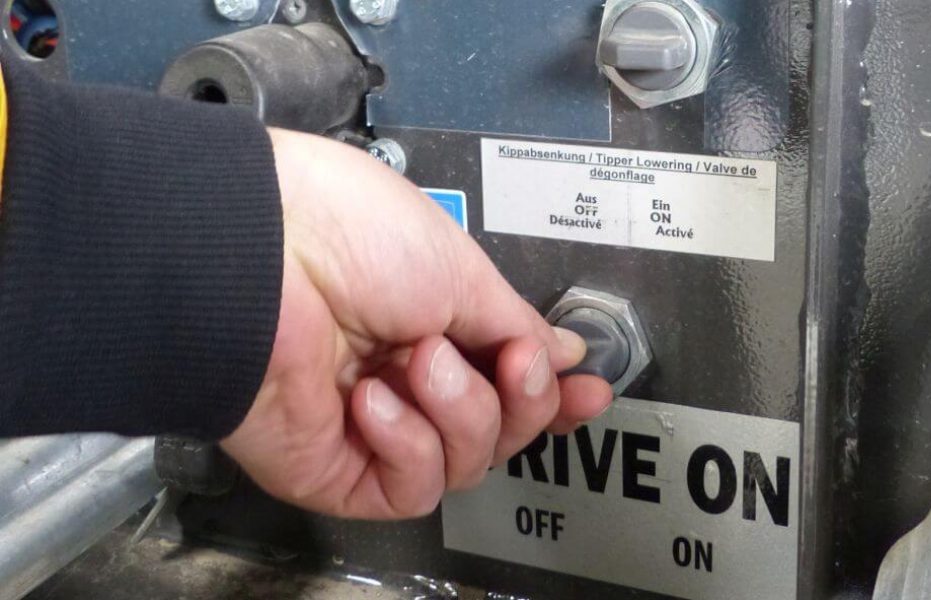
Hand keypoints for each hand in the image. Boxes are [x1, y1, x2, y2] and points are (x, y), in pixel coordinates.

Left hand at [220, 128, 612, 519]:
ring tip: (418, 358)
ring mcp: (371, 426)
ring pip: (463, 463)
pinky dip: (408, 442)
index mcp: (432, 324)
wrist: (259, 253)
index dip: (551, 393)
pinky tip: (375, 398)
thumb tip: (562, 351)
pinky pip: (410, 486)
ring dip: (459, 409)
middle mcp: (404, 377)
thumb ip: (518, 325)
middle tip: (512, 361)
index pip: (507, 381)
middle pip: (498, 431)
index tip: (587, 391)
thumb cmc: (345, 233)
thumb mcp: (461, 269)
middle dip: (521, 399)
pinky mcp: (336, 469)